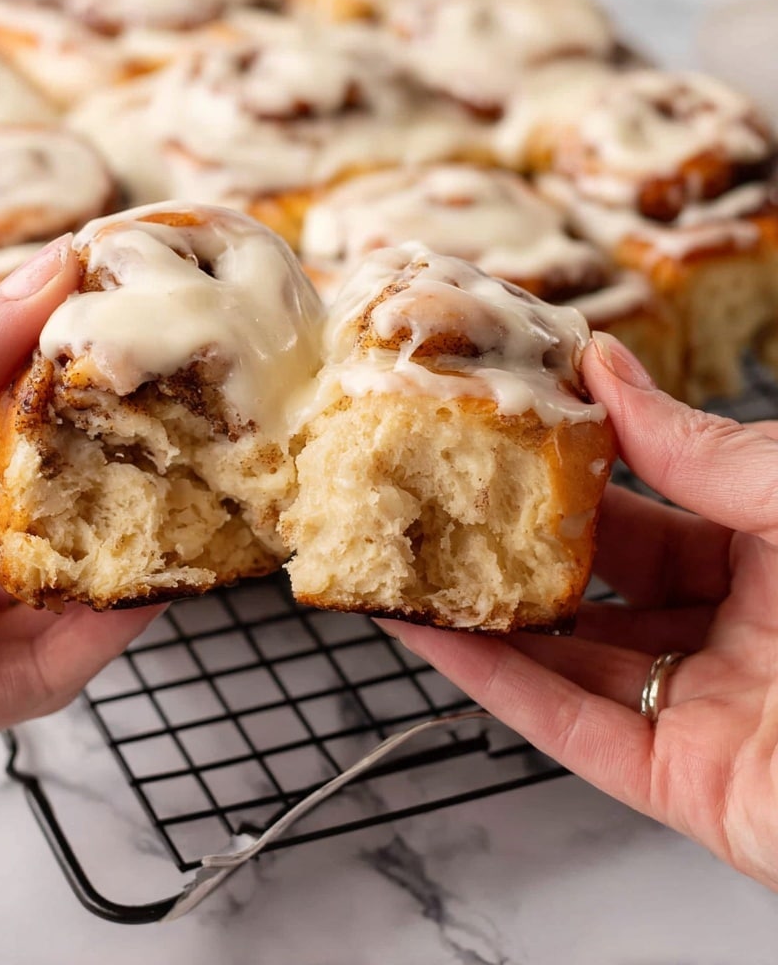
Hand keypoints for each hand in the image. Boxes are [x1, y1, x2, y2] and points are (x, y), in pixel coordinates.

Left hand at [0, 238, 160, 765]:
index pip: (27, 419)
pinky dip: (81, 654)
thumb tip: (57, 274)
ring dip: (125, 572)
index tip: (167, 362)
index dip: (96, 393)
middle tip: (213, 451)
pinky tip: (126, 609)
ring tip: (196, 533)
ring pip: (56, 602)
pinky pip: (20, 684)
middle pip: (57, 510)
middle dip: (133, 485)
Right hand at [382, 333, 777, 890]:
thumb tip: (609, 370)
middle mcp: (740, 631)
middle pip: (604, 580)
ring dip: (487, 614)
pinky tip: (437, 638)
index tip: (513, 424)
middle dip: (522, 538)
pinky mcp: (684, 784)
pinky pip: (571, 729)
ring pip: (572, 657)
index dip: (582, 466)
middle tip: (447, 490)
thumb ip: (702, 446)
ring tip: (413, 562)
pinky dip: (496, 686)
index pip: (657, 503)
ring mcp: (708, 709)